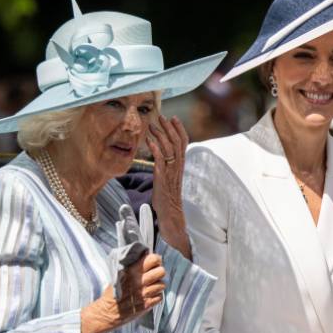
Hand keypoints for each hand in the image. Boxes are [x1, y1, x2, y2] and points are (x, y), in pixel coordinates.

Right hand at [81, 253, 165, 332]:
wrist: (107, 311)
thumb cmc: (113, 292)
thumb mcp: (119, 273)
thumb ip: (133, 264)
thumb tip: (146, 254)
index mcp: (132, 271)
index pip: (153, 259)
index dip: (155, 260)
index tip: (153, 263)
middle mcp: (140, 281)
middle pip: (161, 271)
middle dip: (158, 272)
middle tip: (153, 275)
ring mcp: (144, 293)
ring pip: (162, 284)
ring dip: (157, 286)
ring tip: (149, 287)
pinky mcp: (147, 304)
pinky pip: (160, 296)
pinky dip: (156, 296)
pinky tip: (148, 296)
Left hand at [147, 114, 189, 256]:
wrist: (171, 217)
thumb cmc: (167, 200)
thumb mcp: (167, 180)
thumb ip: (167, 168)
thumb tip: (161, 158)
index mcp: (180, 167)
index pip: (184, 143)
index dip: (179, 130)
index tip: (173, 118)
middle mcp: (178, 168)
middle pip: (178, 142)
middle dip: (169, 127)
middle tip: (161, 115)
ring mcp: (171, 173)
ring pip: (170, 148)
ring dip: (161, 134)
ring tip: (153, 123)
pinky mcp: (163, 179)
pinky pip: (160, 160)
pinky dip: (155, 148)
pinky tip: (148, 140)